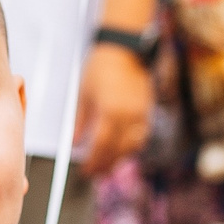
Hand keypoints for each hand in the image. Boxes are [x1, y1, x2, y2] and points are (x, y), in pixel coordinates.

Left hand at [77, 42, 153, 175]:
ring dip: (120, 158)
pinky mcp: (148, 110)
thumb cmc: (101, 67)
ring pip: (133, 146)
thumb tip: (75, 143)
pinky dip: (132, 146)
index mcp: (110, 113)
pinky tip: (123, 149)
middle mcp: (128, 117)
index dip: (93, 162)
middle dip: (106, 165)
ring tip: (108, 165)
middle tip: (96, 174)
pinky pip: (142, 136)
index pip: (101, 147)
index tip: (86, 171)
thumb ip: (80, 122)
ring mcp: (141, 114)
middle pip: (118, 151)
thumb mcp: (84, 94)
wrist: (124, 49)